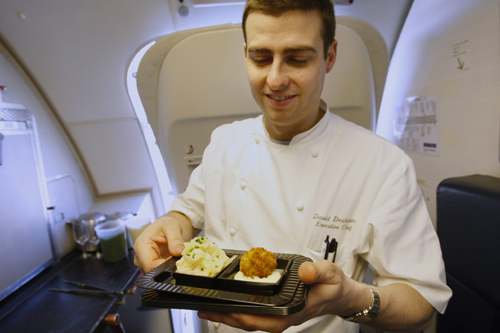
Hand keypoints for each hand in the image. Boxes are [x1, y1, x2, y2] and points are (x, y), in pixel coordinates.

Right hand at [133, 212, 195, 273]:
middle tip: (181, 263)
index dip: (164, 268)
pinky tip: (174, 263)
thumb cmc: (165, 225)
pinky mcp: (150, 268)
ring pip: (155, 275)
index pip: (149, 265)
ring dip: (168, 270)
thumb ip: (175, 239)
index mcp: (141, 246)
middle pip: (152, 272)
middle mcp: (139, 257)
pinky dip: (168, 270)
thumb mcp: (172, 226)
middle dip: (167, 270)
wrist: (165, 228)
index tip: (178, 265)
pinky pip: (159, 274)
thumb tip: (179, 252)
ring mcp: (144, 264)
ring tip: (177, 261)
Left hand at [198, 260, 365, 331]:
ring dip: (227, 314)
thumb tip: (304, 273)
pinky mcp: (276, 309)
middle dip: (225, 317)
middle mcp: (281, 317)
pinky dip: (237, 308)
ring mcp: (278, 315)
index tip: (222, 311)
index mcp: (291, 313)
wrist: (340, 294)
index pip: (260, 320)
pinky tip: (227, 301)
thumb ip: (317, 272)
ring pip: (248, 318)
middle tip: (203, 309)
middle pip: (247, 321)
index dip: (239, 316)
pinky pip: (253, 312)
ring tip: (207, 308)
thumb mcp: (329, 274)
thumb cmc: (334, 286)